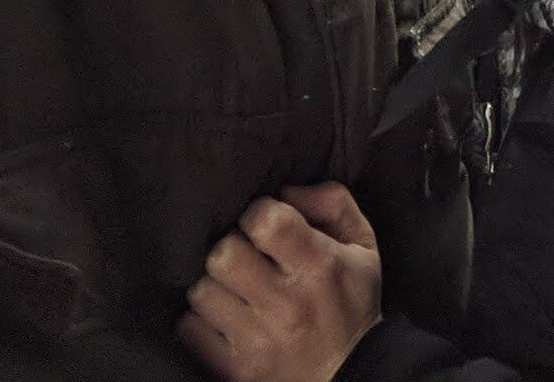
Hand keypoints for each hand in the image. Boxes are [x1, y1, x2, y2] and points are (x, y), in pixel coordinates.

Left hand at [178, 184, 381, 381]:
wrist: (350, 375)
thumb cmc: (352, 303)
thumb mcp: (363, 246)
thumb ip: (333, 203)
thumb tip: (286, 189)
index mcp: (321, 266)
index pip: (265, 220)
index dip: (258, 212)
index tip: (264, 224)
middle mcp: (287, 304)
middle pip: (224, 253)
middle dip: (231, 247)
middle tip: (246, 255)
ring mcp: (258, 340)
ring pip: (202, 290)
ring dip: (214, 284)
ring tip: (235, 287)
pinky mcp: (236, 369)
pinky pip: (191, 328)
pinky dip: (201, 319)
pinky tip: (225, 315)